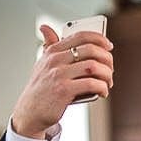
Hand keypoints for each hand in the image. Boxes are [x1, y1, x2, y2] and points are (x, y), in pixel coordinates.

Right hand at [11, 24, 114, 138]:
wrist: (30, 112)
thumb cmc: (41, 88)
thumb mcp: (42, 64)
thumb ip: (49, 46)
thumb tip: (45, 28)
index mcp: (53, 51)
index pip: (80, 36)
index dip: (99, 39)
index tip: (109, 47)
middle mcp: (55, 60)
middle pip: (91, 50)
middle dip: (107, 60)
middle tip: (110, 70)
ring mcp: (59, 74)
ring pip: (94, 66)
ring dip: (107, 75)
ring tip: (108, 83)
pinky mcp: (63, 90)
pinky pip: (91, 84)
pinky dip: (102, 88)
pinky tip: (103, 92)